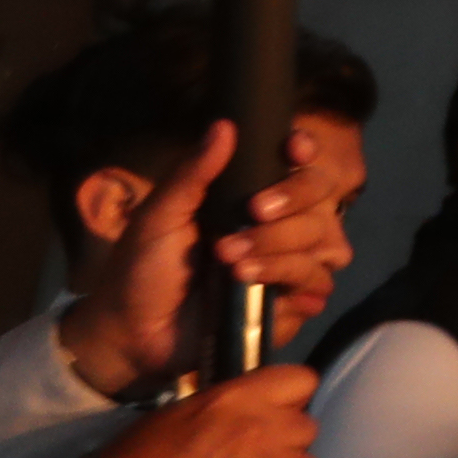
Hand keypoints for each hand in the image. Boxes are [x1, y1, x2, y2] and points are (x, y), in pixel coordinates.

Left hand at [58, 119, 357, 397]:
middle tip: (250, 215)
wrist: (135, 332)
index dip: (305, 152)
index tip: (292, 151)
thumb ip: (192, 173)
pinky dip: (285, 281)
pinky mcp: (293, 303)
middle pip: (321, 196)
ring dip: (278, 250)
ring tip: (232, 267)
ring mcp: (290, 263)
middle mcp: (279, 224)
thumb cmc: (143, 268)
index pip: (298, 162)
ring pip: (323, 241)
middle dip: (290, 204)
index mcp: (250, 195)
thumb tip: (224, 125)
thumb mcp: (159, 216)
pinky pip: (317, 284)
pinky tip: (252, 288)